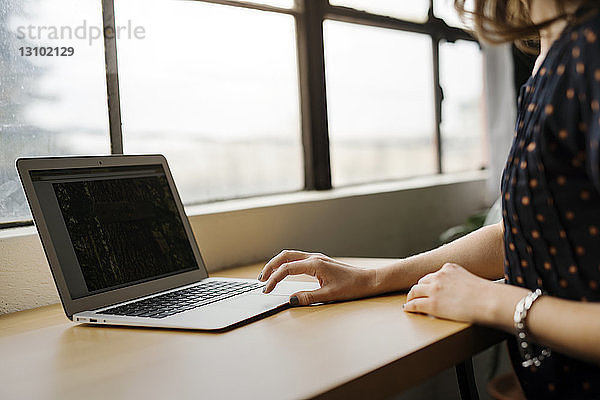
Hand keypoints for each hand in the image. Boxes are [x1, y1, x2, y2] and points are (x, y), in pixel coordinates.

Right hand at [258, 250, 376, 305]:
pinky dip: (285, 263)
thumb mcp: (329, 295)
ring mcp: (316, 258)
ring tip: (267, 275)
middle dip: (270, 267)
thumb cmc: (352, 287)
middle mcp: (314, 258)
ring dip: (277, 263)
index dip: (274, 279)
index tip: (266, 290)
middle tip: (260, 280)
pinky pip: (297, 258)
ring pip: (290, 255)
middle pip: (284, 256)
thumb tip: (291, 300)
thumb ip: (308, 297)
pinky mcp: (319, 262)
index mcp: (315, 264)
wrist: (368, 280)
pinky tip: (283, 271)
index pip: (287, 269)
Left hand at [404, 262, 499, 322]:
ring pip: (414, 291)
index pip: (434, 275)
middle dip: (419, 289)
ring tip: (410, 303)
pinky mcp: (432, 304)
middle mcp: (439, 276)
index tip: (427, 287)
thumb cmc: (487, 294)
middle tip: (416, 295)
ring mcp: (434, 289)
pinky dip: (409, 307)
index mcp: (449, 268)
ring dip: (411, 297)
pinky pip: (414, 304)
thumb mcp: (471, 279)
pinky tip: (408, 309)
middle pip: (421, 282)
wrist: (489, 301)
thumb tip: (461, 291)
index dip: (429, 283)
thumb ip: (461, 281)